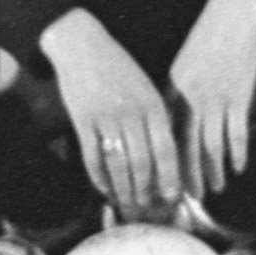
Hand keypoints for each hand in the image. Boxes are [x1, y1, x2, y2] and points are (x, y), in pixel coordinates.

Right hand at [42, 12, 181, 212]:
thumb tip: (167, 157)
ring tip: (127, 204)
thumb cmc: (120, 68)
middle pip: (142, 164)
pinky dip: (99, 178)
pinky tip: (104, 189)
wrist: (83, 45)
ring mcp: (106, 118)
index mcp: (152, 105)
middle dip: (146, 191)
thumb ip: (157, 118)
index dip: (170, 177)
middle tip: (147, 209)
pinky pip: (92, 158)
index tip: (173, 197)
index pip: (166, 150)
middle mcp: (131, 114)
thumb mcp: (146, 88)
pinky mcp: (82, 121)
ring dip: (123, 190)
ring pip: (118, 165)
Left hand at [168, 0, 255, 196]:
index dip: (164, 164)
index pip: (166, 138)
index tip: (164, 184)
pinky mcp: (238, 96)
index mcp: (173, 95)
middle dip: (189, 177)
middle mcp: (191, 101)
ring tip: (216, 189)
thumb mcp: (181, 71)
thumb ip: (174, 101)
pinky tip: (239, 167)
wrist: (230, 19)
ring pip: (212, 146)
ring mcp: (215, 99)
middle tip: (190, 199)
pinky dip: (238, 152)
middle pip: (187, 149)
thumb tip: (168, 134)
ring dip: (214, 171)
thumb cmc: (203, 46)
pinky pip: (237, 132)